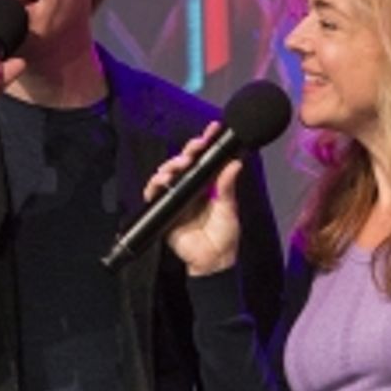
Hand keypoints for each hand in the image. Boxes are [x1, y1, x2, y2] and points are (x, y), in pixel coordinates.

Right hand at [147, 124, 242, 274]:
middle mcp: (191, 188)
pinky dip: (154, 185)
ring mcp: (176, 198)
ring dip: (171, 166)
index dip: (205, 144)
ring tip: (180, 165)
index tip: (211, 130)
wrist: (212, 261)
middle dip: (187, 151)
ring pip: (168, 174)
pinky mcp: (164, 210)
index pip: (204, 160)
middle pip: (184, 163)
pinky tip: (162, 181)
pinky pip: (154, 194)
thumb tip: (236, 163)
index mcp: (208, 185)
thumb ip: (227, 186)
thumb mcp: (228, 208)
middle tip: (196, 147)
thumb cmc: (224, 236)